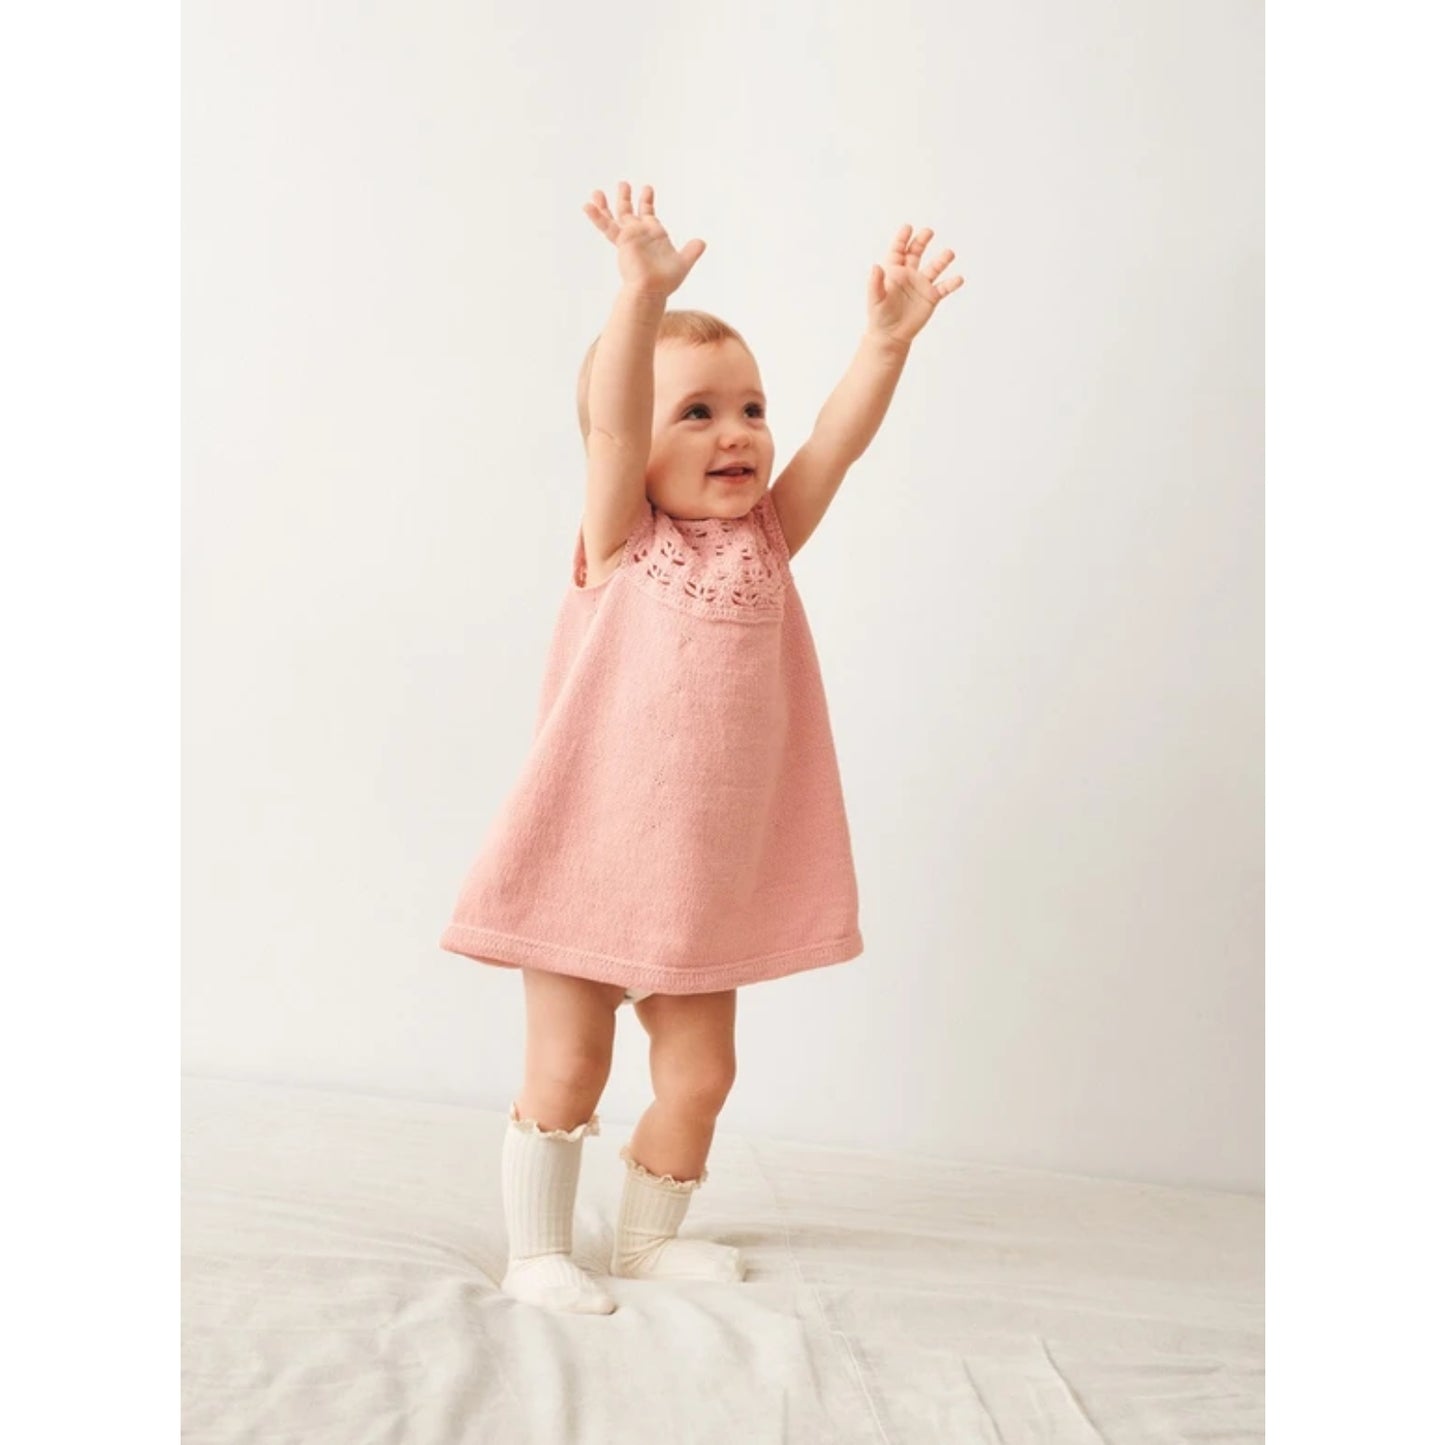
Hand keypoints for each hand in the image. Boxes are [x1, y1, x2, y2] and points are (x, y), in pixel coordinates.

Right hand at [582, 181, 705, 296]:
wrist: (652, 289)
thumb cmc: (665, 281)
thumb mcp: (683, 262)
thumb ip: (691, 251)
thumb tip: (702, 242)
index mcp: (653, 235)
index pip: (648, 214)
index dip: (647, 201)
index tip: (646, 188)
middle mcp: (639, 234)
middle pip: (629, 212)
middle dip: (626, 198)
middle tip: (623, 184)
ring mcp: (629, 237)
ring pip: (616, 216)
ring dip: (607, 204)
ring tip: (597, 192)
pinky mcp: (621, 240)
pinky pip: (607, 226)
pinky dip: (597, 216)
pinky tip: (587, 205)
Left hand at [865, 224, 964, 346]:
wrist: (890, 335)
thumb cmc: (879, 316)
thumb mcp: (875, 299)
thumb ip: (875, 282)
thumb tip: (875, 266)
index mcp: (894, 272)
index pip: (898, 250)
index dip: (902, 238)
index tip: (908, 227)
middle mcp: (909, 275)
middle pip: (916, 252)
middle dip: (922, 241)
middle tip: (929, 232)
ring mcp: (921, 285)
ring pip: (934, 268)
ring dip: (942, 260)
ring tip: (949, 253)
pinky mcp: (931, 298)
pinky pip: (944, 288)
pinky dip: (952, 283)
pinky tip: (959, 278)